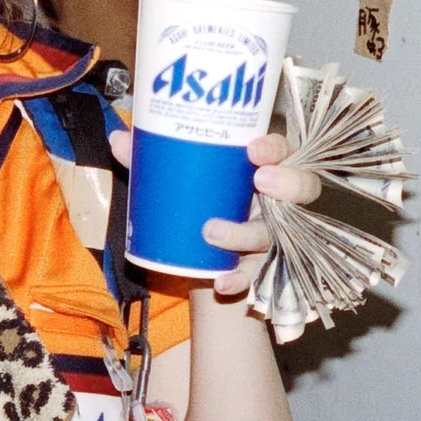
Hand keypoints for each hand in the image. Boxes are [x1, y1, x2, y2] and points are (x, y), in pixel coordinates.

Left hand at [109, 128, 319, 300]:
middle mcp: (275, 201)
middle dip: (287, 184)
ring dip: (247, 234)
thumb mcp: (178, 177)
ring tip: (213, 233)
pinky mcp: (258, 267)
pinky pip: (257, 276)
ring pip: (275, 234)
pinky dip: (240, 280)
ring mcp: (270, 235)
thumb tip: (118, 138)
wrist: (198, 255)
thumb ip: (153, 157)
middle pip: (301, 188)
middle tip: (260, 182)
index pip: (282, 151)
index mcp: (261, 169)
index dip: (275, 148)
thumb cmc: (199, 201)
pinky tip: (222, 283)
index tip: (255, 149)